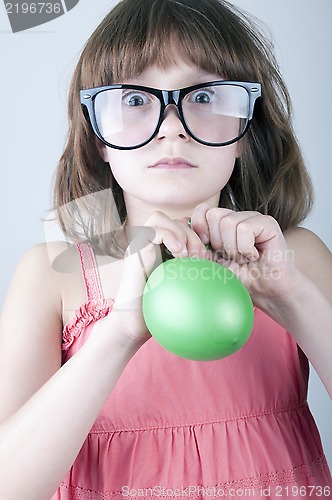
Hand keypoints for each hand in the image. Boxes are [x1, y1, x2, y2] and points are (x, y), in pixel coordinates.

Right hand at [109, 211, 208, 344]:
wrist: (133, 325)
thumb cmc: (159, 313)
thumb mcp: (185, 291)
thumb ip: (197, 278)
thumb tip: (227, 280)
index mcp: (161, 251)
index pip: (181, 227)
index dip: (196, 234)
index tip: (207, 257)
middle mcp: (149, 245)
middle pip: (173, 220)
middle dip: (192, 234)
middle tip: (201, 257)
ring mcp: (139, 246)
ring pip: (160, 218)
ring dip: (179, 232)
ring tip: (189, 255)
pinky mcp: (134, 250)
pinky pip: (154, 229)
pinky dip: (170, 237)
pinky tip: (179, 255)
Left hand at [190, 204, 297, 308]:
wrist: (267, 291)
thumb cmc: (241, 278)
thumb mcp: (212, 263)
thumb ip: (197, 246)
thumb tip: (179, 226)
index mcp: (222, 224)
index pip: (202, 210)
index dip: (200, 229)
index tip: (206, 249)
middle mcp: (237, 217)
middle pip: (214, 215)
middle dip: (218, 243)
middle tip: (231, 257)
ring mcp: (253, 218)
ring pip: (228, 222)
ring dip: (233, 249)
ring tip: (243, 258)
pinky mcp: (268, 224)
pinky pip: (244, 229)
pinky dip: (245, 248)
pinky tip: (254, 256)